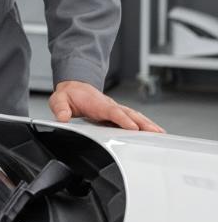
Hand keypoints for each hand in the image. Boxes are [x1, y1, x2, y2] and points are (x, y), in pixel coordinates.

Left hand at [49, 80, 164, 132]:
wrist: (74, 87)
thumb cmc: (69, 95)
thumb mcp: (59, 99)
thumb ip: (60, 108)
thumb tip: (62, 117)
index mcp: (96, 103)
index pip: (112, 111)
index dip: (122, 119)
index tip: (132, 127)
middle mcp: (109, 105)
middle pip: (129, 113)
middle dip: (143, 123)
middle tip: (156, 133)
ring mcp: (115, 109)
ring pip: (134, 116)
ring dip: (147, 124)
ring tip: (161, 134)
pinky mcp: (118, 114)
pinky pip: (133, 119)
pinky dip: (145, 125)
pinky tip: (155, 133)